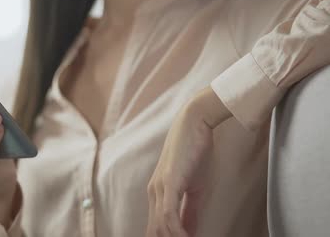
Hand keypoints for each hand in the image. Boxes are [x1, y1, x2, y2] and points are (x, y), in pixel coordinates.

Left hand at [145, 87, 230, 236]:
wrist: (195, 124)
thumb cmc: (196, 153)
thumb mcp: (196, 188)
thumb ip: (190, 212)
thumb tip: (189, 232)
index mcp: (158, 194)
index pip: (156, 227)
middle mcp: (154, 193)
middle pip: (154, 230)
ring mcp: (159, 188)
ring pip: (160, 226)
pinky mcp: (168, 183)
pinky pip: (169, 215)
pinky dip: (177, 232)